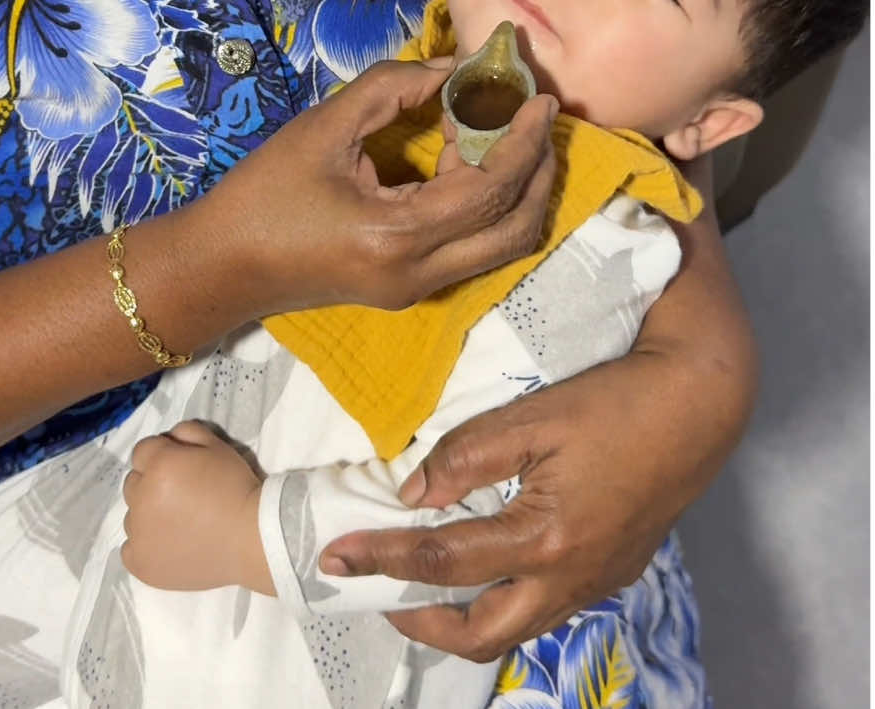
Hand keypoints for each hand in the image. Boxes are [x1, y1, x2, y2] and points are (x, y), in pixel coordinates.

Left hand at [120, 420, 272, 592]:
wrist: (250, 539)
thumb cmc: (236, 488)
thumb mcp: (218, 447)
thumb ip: (187, 432)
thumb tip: (168, 438)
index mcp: (158, 466)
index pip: (142, 451)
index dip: (162, 455)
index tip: (181, 467)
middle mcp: (141, 498)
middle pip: (133, 483)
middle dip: (151, 483)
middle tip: (181, 495)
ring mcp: (138, 534)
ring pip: (132, 516)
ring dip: (148, 515)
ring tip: (179, 523)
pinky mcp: (140, 563)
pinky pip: (130, 548)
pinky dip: (145, 545)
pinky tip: (170, 544)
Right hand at [209, 58, 558, 316]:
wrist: (219, 267)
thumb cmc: (263, 195)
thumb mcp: (322, 128)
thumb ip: (390, 89)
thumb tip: (450, 68)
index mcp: (398, 237)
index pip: (490, 190)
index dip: (523, 140)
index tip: (539, 96)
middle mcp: (420, 273)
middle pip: (516, 230)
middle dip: (538, 169)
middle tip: (535, 115)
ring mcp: (418, 288)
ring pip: (502, 245)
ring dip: (517, 188)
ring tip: (503, 128)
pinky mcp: (409, 286)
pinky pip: (473, 246)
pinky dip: (488, 202)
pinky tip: (467, 155)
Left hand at [318, 346, 740, 660]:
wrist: (700, 404)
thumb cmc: (616, 401)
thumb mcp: (534, 417)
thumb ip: (467, 456)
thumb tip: (413, 494)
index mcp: (544, 538)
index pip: (443, 562)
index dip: (382, 559)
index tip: (335, 555)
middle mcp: (570, 576)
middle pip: (481, 634)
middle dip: (422, 624)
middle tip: (380, 590)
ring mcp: (597, 579)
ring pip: (518, 626)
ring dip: (465, 616)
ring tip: (426, 583)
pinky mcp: (616, 568)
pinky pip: (549, 604)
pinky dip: (507, 597)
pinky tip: (493, 562)